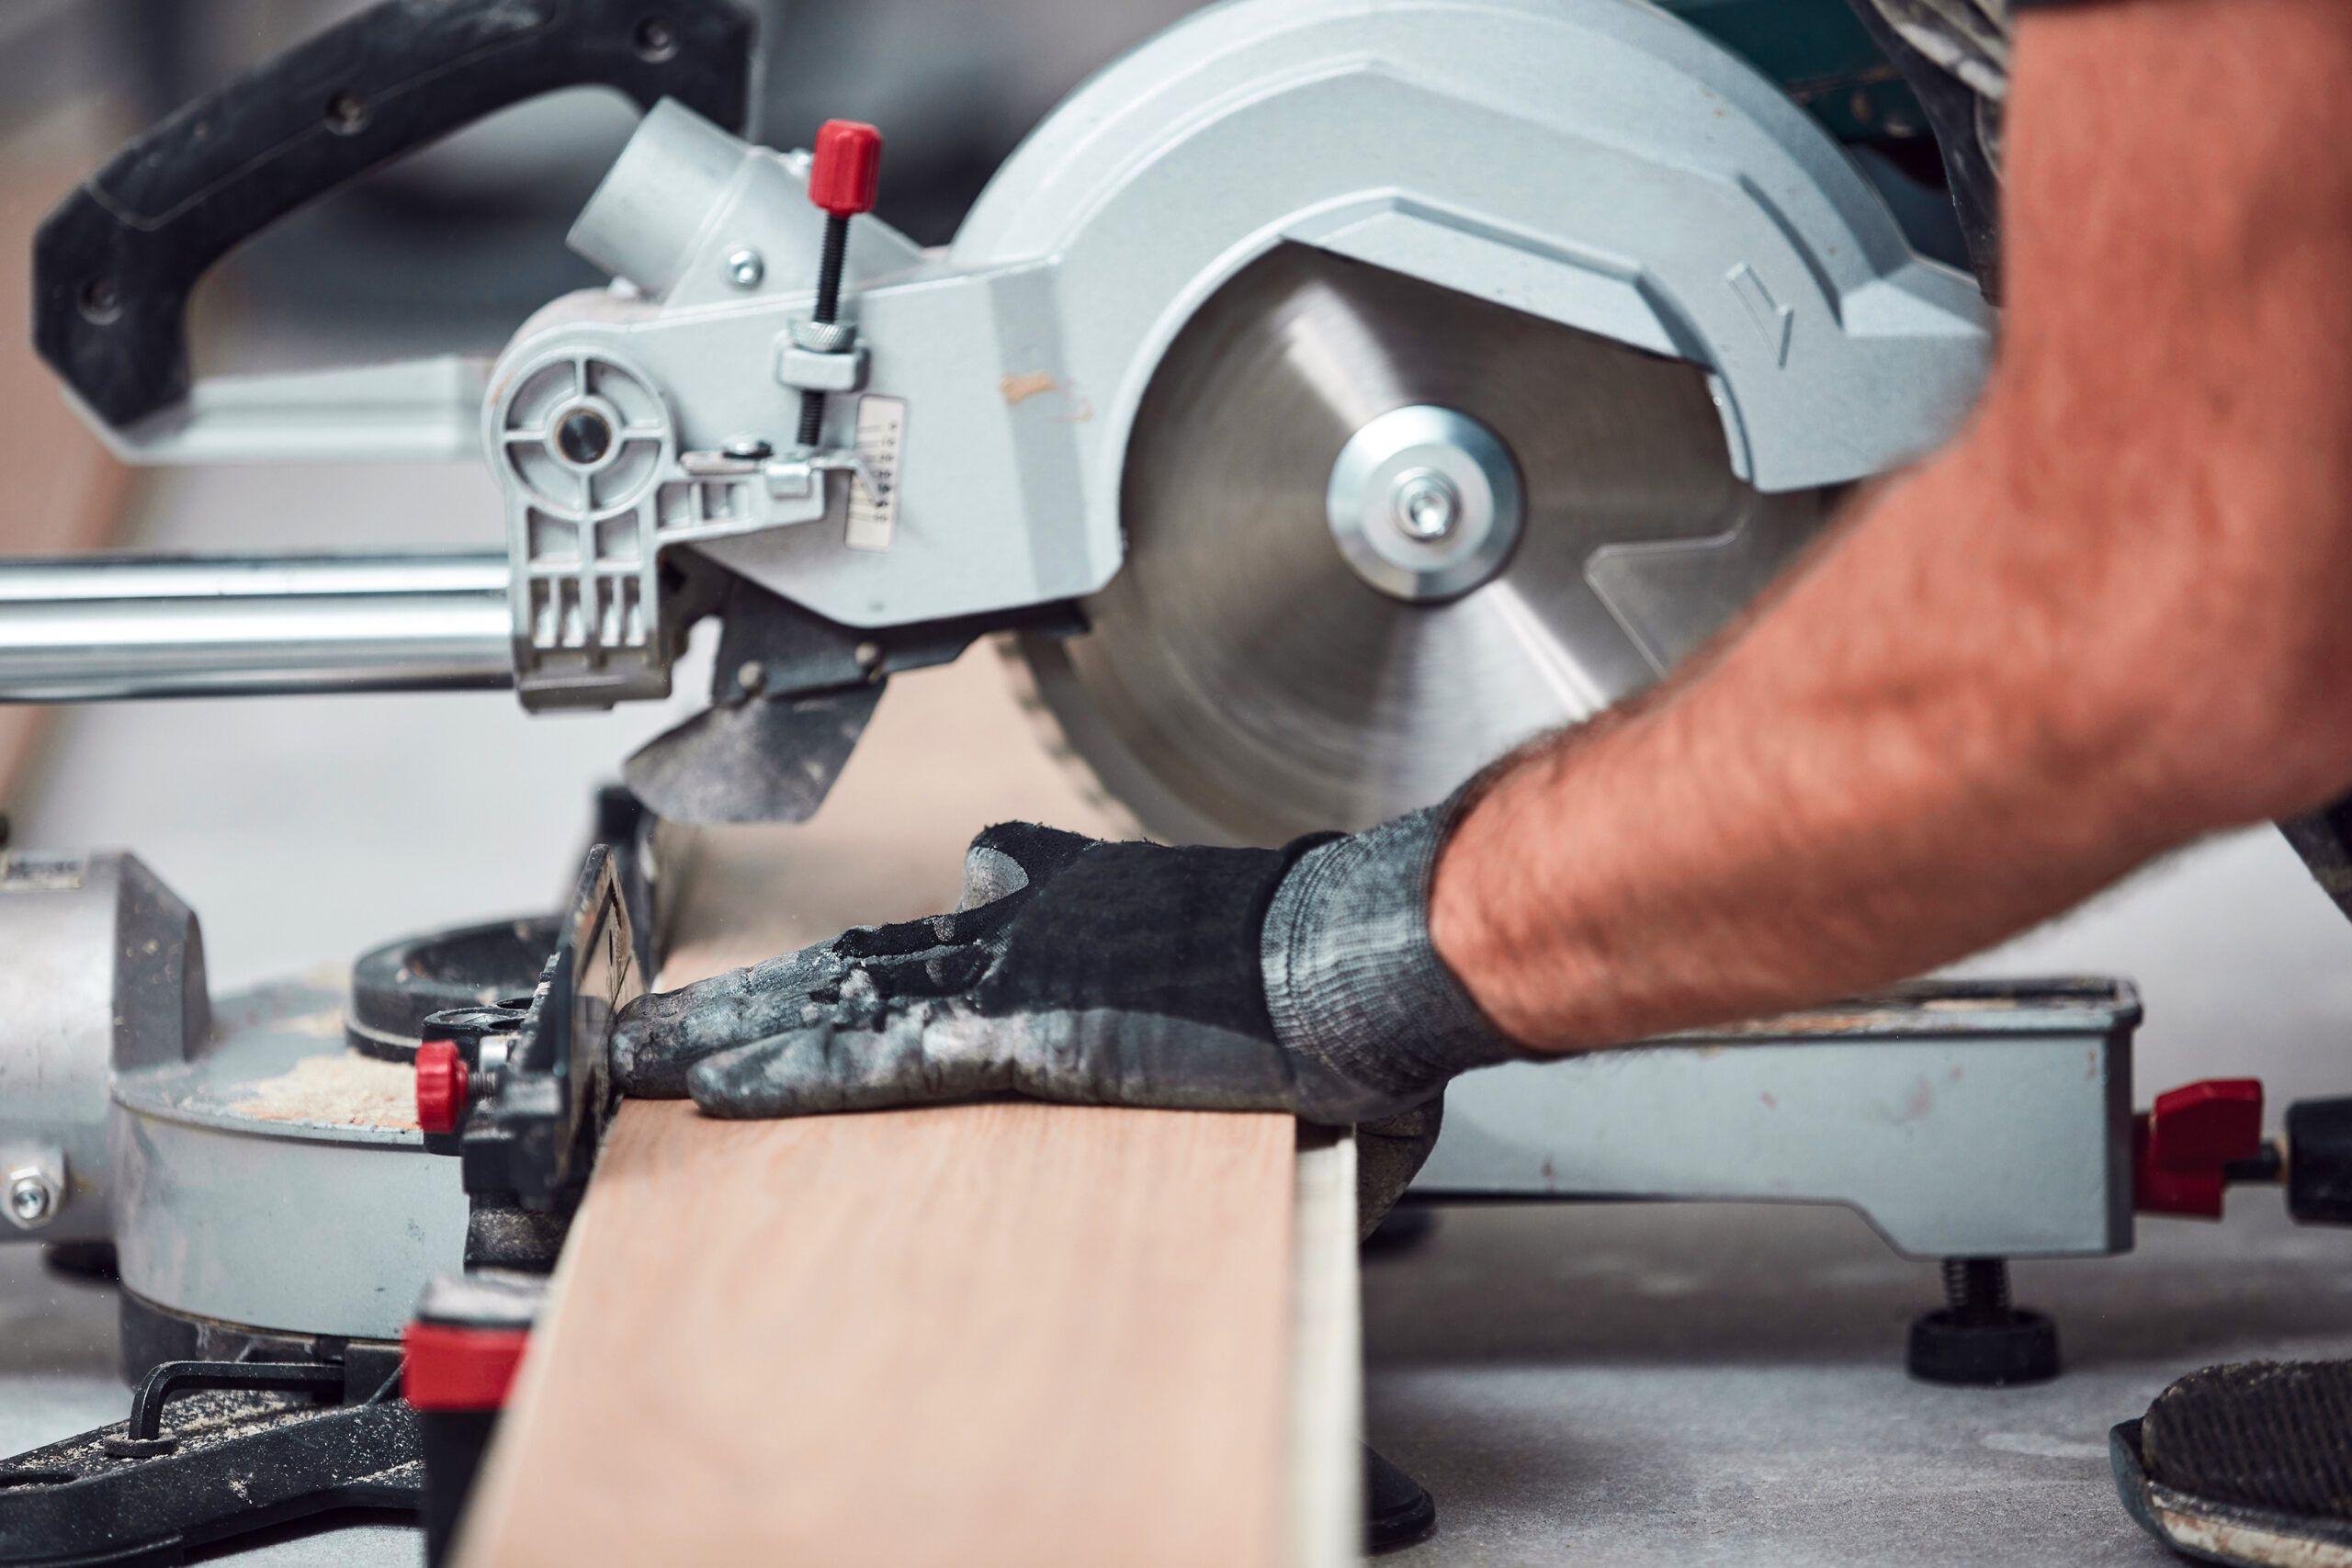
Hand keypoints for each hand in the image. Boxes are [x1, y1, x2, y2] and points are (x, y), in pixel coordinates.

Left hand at [613, 810, 1513, 1225]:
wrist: (1351, 951)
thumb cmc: (1325, 967)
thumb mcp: (1234, 946)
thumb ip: (1161, 954)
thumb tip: (1156, 981)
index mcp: (1081, 901)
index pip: (951, 916)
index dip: (869, 948)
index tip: (821, 963)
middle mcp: (1024, 924)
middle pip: (858, 957)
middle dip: (754, 996)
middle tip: (667, 1026)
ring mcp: (1010, 972)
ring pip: (838, 1000)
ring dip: (734, 1032)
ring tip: (645, 1062)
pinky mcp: (1015, 1032)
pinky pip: (876, 1054)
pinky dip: (794, 1069)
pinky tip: (723, 1089)